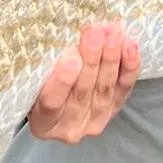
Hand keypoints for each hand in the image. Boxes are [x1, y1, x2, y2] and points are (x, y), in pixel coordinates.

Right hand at [27, 21, 140, 143]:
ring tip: (112, 35)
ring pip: (105, 89)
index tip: (71, 58)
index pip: (51, 103)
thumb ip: (46, 65)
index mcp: (42, 122)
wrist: (59, 98)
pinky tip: (129, 45)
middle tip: (94, 35)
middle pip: (82, 92)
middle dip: (90, 60)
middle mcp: (69, 127)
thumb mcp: (33, 78)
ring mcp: (95, 121)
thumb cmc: (40, 83)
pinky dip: (128, 66)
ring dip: (110, 59)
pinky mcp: (114, 110)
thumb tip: (65, 37)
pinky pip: (124, 88)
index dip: (62, 81)